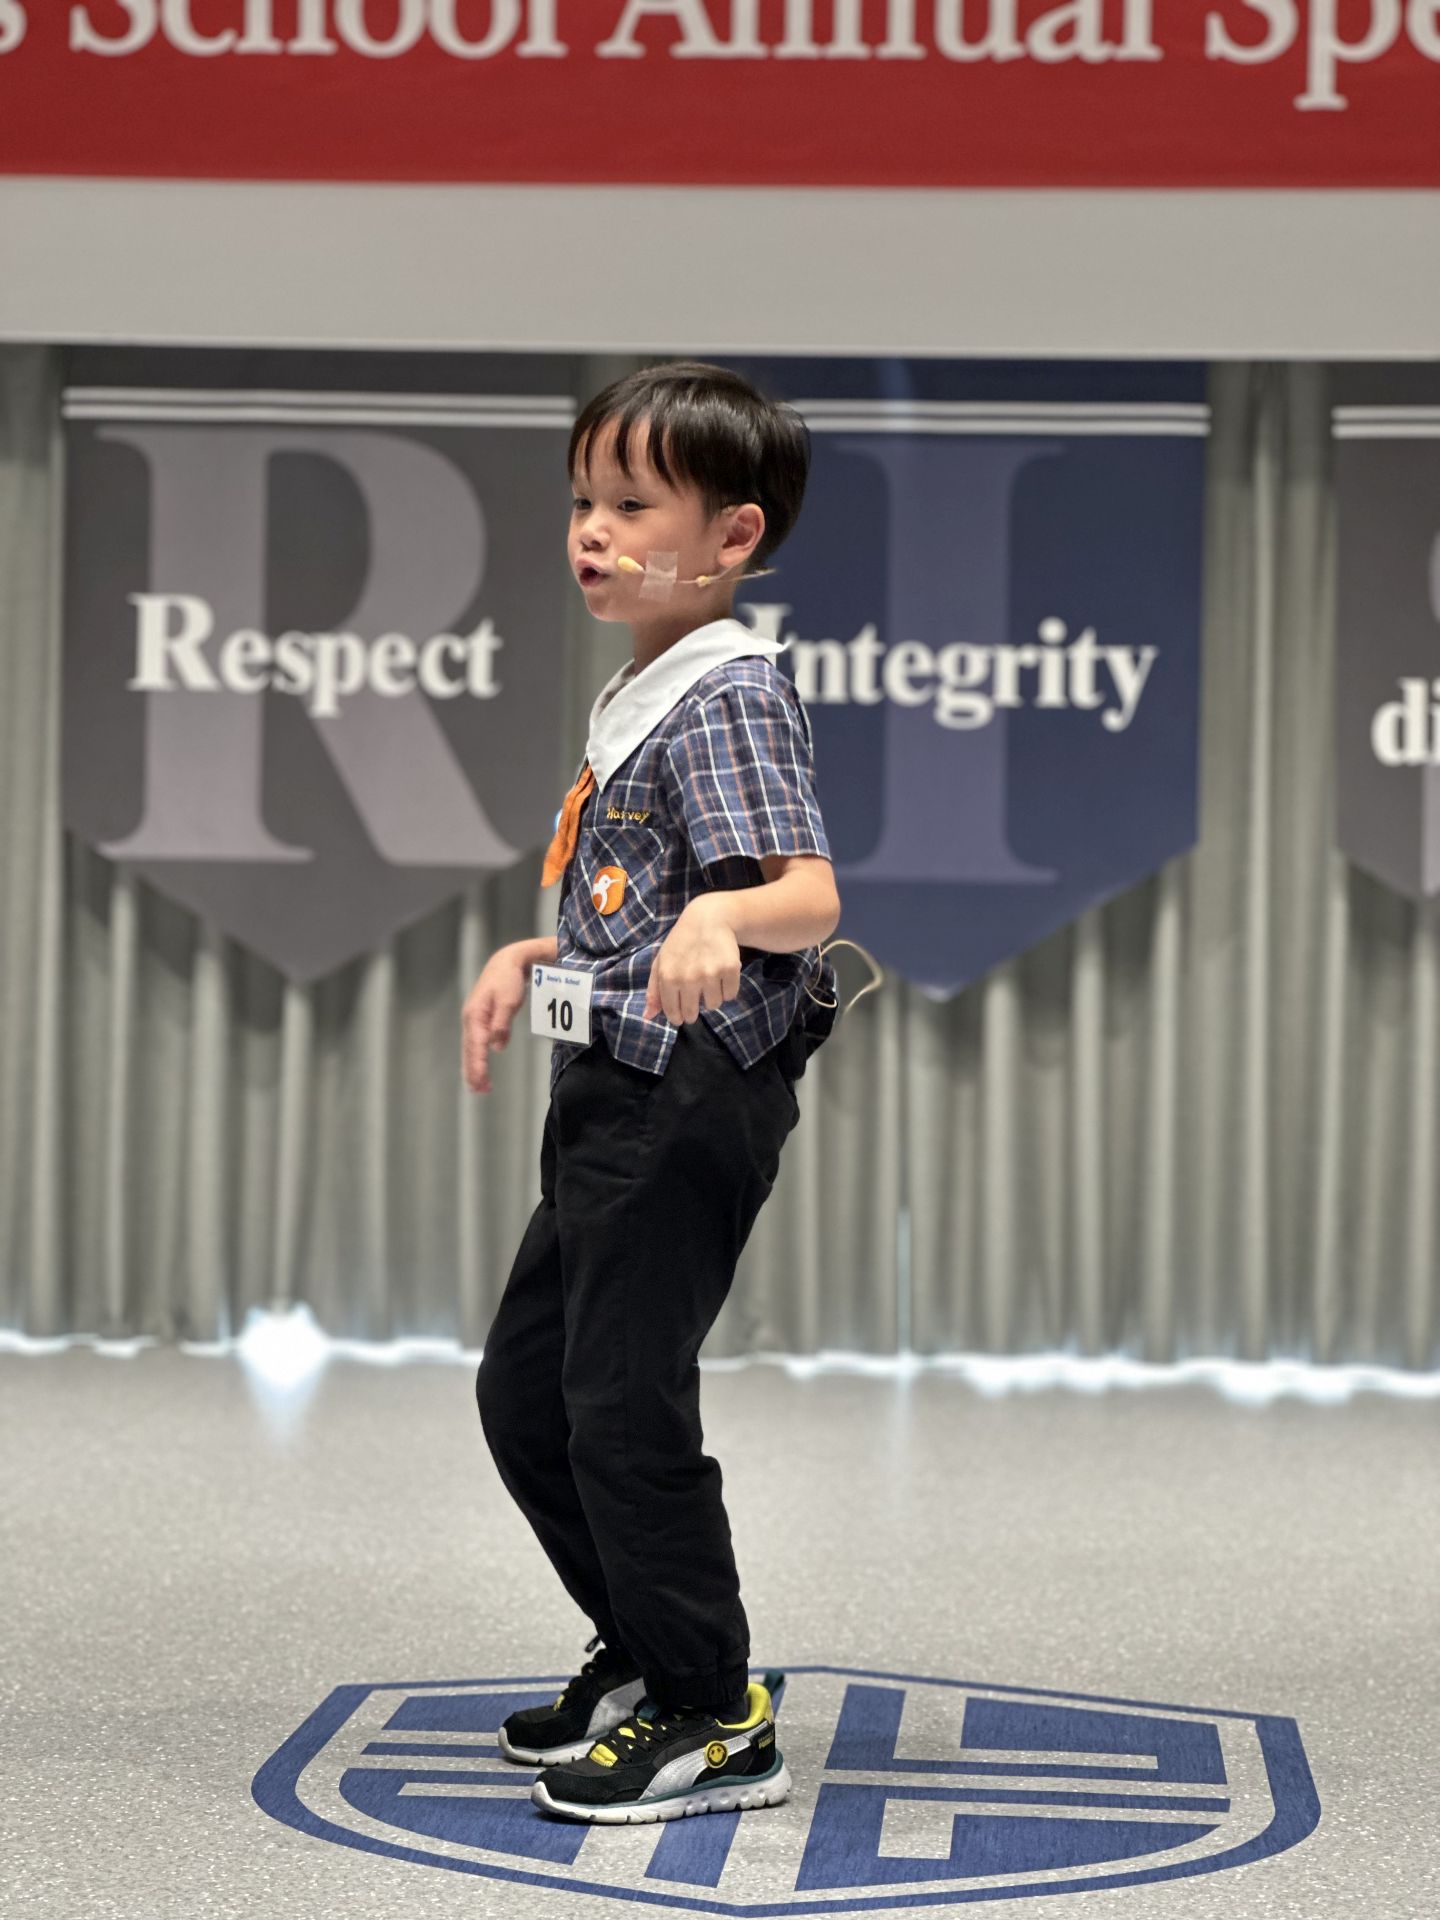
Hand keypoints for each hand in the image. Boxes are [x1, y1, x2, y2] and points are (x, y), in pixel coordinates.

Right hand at [462, 943, 530, 1093]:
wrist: (506, 962)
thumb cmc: (509, 980)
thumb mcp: (509, 1001)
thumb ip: (502, 1024)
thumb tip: (496, 1047)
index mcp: (475, 1015)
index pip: (476, 1045)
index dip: (478, 1065)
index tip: (481, 1081)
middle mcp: (471, 1019)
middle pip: (469, 1050)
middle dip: (473, 1071)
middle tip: (479, 1091)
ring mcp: (473, 1020)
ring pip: (471, 1049)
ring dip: (473, 1068)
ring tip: (478, 1087)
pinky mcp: (480, 1021)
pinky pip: (475, 1044)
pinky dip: (477, 1059)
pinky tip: (480, 1070)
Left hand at [643, 896, 741, 1024]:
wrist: (709, 918)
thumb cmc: (681, 942)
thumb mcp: (661, 962)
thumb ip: (654, 990)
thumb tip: (649, 1016)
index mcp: (668, 977)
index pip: (673, 1012)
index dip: (678, 1017)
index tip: (681, 1015)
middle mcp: (688, 978)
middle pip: (693, 1014)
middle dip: (694, 1011)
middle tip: (696, 996)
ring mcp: (710, 974)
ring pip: (714, 1005)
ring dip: (712, 996)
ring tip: (709, 978)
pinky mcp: (730, 969)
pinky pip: (730, 995)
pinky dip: (727, 988)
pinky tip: (721, 973)